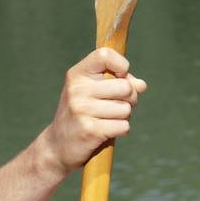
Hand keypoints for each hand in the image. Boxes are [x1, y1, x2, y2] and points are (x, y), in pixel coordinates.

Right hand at [39, 48, 147, 175]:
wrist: (58, 145)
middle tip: (117, 105)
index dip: (122, 66)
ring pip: (126, 109)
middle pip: (125, 87)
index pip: (105, 55)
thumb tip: (141, 85)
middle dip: (130, 99)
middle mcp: (77, 89)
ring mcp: (82, 109)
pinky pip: (123, 126)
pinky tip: (106, 132)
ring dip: (123, 117)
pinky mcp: (90, 130)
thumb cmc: (83, 114)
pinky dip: (121, 130)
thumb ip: (119, 83)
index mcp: (77, 75)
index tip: (120, 77)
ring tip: (107, 120)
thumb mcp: (95, 93)